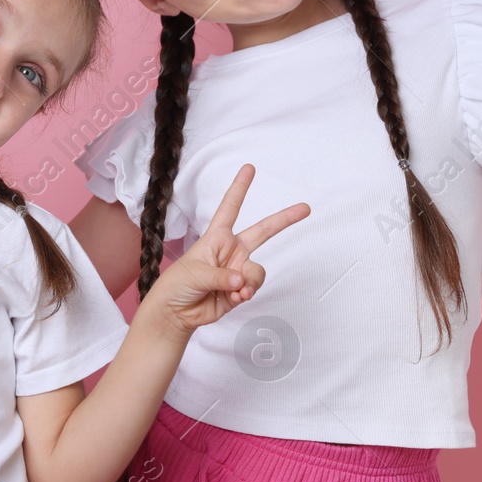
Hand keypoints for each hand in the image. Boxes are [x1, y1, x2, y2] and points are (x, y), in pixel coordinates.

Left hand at [144, 164, 309, 334]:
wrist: (176, 313)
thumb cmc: (177, 285)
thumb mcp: (195, 273)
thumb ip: (221, 276)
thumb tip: (241, 280)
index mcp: (216, 238)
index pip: (230, 208)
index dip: (240, 188)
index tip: (249, 168)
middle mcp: (231, 251)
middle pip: (262, 231)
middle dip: (284, 220)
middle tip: (305, 208)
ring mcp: (238, 270)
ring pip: (257, 270)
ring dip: (249, 281)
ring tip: (234, 291)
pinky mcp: (241, 290)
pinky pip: (253, 288)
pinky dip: (246, 294)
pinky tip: (234, 299)